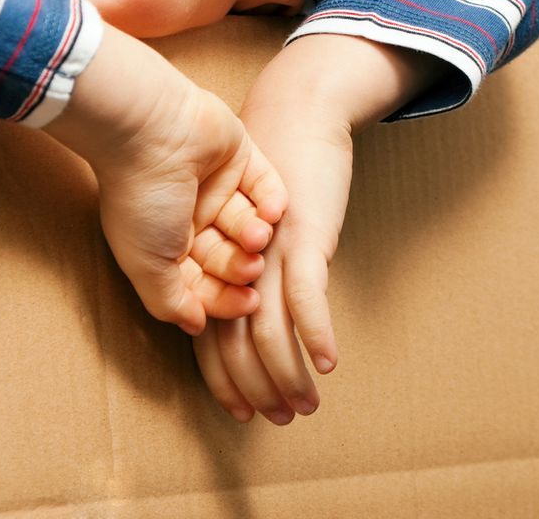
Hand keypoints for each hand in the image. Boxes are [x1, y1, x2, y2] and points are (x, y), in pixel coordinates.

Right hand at [45, 28, 287, 335]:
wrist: (149, 129)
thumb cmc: (142, 198)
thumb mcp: (148, 263)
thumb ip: (171, 300)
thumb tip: (194, 327)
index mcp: (164, 245)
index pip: (203, 285)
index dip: (226, 299)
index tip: (247, 303)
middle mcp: (190, 219)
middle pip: (230, 258)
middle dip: (244, 269)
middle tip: (251, 269)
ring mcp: (216, 186)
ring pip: (249, 224)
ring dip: (258, 235)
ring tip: (256, 234)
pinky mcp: (240, 156)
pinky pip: (266, 186)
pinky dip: (274, 202)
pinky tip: (273, 211)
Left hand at [193, 106, 350, 422]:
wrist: (297, 117)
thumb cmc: (277, 176)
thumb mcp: (254, 227)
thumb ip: (250, 269)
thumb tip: (258, 319)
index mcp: (218, 264)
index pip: (211, 336)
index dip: (224, 380)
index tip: (243, 414)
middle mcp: (235, 264)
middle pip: (235, 342)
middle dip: (257, 388)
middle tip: (280, 420)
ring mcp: (268, 253)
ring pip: (268, 330)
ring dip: (288, 375)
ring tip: (305, 406)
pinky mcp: (302, 237)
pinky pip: (306, 297)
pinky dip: (315, 334)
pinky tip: (327, 362)